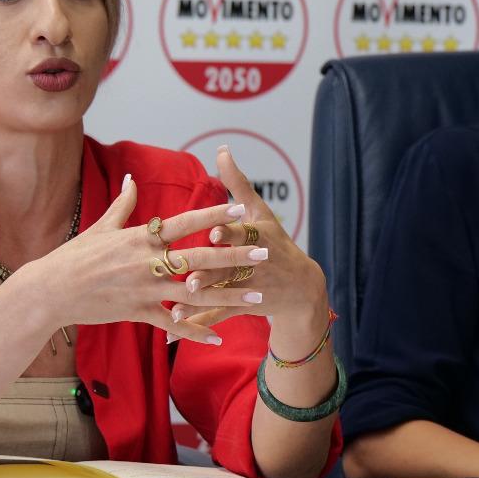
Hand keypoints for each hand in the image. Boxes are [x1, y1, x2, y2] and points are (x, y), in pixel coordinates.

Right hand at [17, 174, 268, 344]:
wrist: (50, 291)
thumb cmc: (74, 257)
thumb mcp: (100, 227)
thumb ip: (123, 205)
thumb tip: (131, 179)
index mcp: (140, 238)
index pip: (185, 222)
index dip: (214, 214)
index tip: (240, 208)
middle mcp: (147, 262)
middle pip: (199, 257)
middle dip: (234, 254)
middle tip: (264, 251)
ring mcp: (144, 289)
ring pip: (194, 293)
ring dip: (228, 296)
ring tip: (256, 296)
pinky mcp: (137, 313)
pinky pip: (172, 324)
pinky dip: (194, 331)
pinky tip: (217, 337)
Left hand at [175, 146, 329, 353]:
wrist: (303, 288)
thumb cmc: (276, 242)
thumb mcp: (260, 213)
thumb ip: (238, 184)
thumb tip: (221, 150)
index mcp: (257, 237)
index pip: (242, 234)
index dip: (229, 233)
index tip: (214, 233)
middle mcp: (255, 263)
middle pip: (229, 267)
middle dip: (210, 273)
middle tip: (190, 278)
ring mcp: (251, 287)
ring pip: (222, 293)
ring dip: (201, 300)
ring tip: (179, 304)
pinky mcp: (246, 306)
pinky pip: (219, 314)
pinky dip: (199, 321)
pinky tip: (175, 327)